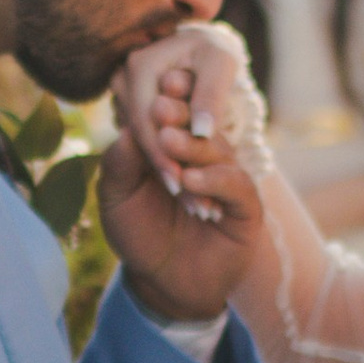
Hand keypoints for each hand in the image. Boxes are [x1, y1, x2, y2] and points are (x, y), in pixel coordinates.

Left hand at [98, 115, 261, 323]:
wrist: (164, 281)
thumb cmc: (139, 232)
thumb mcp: (117, 197)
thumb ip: (120, 163)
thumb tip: (126, 126)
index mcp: (177, 143)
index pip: (176, 111)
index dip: (167, 96)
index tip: (153, 81)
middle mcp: (206, 154)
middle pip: (198, 125)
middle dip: (179, 113)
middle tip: (160, 104)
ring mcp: (228, 177)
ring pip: (217, 150)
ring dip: (192, 145)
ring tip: (167, 139)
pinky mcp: (246, 205)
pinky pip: (235, 185)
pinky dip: (213, 180)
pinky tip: (190, 179)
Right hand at [113, 23, 245, 196]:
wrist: (203, 50)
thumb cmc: (215, 54)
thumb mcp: (220, 64)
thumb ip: (210, 96)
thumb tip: (201, 131)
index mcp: (141, 65)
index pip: (147, 121)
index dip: (163, 156)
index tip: (183, 187)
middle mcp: (124, 80)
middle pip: (140, 139)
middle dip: (168, 173)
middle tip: (199, 209)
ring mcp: (123, 98)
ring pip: (141, 147)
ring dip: (168, 177)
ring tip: (200, 208)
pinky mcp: (130, 110)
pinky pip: (144, 146)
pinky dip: (166, 168)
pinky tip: (190, 194)